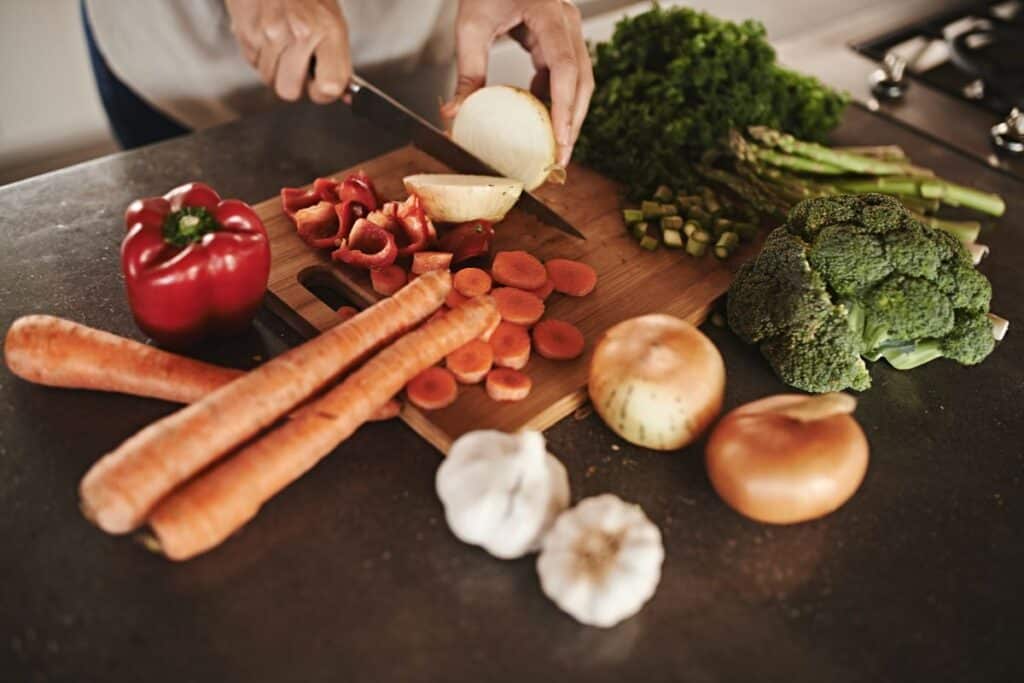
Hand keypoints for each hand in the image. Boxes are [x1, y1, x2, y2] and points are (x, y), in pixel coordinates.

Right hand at [225, 0, 350, 103]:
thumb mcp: (332, 20)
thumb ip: (336, 58)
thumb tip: (343, 94)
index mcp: (329, 30)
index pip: (330, 86)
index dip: (323, 92)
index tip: (321, 85)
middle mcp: (300, 32)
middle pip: (289, 91)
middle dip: (292, 83)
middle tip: (297, 64)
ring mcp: (271, 32)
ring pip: (268, 78)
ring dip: (274, 67)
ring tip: (281, 41)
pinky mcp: (247, 30)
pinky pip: (252, 61)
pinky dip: (259, 53)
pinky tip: (267, 33)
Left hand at [443, 0, 593, 165]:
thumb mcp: (471, 25)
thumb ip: (467, 72)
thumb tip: (455, 114)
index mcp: (549, 14)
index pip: (564, 68)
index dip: (564, 108)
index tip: (560, 139)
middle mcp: (567, 22)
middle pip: (582, 81)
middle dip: (573, 123)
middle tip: (560, 159)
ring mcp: (568, 30)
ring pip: (580, 81)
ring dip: (568, 116)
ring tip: (555, 148)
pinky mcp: (561, 39)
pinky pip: (566, 75)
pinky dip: (556, 100)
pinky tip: (541, 120)